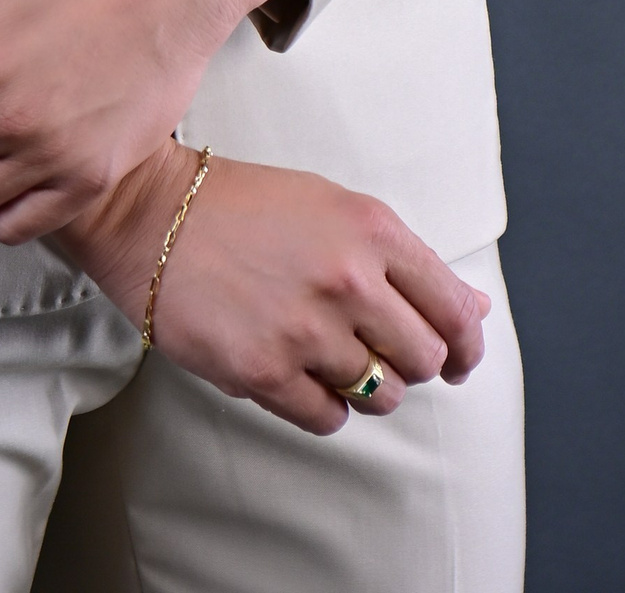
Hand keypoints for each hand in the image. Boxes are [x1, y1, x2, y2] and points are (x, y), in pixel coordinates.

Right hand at [65, 142, 490, 436]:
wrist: (152, 214)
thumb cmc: (242, 206)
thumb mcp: (333, 207)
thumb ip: (404, 260)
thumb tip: (472, 310)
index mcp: (371, 229)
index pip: (453, 310)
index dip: (466, 344)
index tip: (458, 358)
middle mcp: (347, 279)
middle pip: (423, 359)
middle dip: (412, 364)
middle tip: (382, 352)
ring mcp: (307, 329)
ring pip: (381, 395)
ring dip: (366, 386)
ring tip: (330, 356)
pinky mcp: (265, 371)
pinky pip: (330, 418)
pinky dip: (324, 405)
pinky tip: (300, 372)